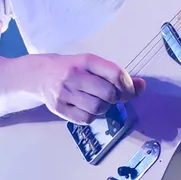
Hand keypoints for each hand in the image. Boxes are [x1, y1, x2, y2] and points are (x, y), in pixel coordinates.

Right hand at [23, 53, 144, 121]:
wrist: (39, 75)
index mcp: (86, 61)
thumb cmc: (72, 69)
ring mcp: (65, 92)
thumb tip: (141, 86)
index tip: (130, 90)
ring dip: (104, 108)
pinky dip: (92, 116)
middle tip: (113, 97)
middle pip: (109, 94)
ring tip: (98, 101)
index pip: (115, 74)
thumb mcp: (93, 65)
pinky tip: (87, 107)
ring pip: (98, 108)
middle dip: (117, 98)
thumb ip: (116, 75)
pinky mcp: (59, 108)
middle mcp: (74, 75)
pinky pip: (86, 118)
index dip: (129, 86)